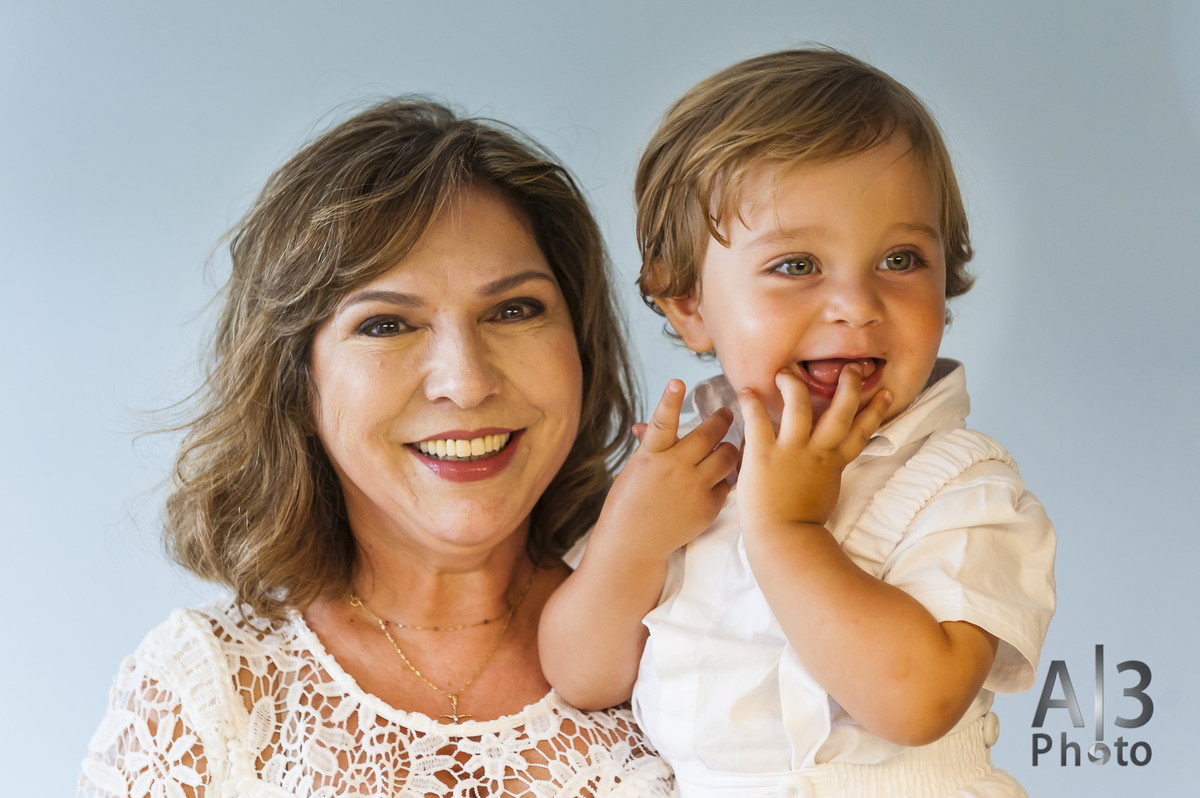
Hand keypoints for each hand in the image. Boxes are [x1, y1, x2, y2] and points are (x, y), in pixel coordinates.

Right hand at [596, 379, 737, 562]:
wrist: (634, 544)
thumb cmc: (629, 503)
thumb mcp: (634, 469)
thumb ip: (648, 446)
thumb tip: (644, 425)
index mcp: (651, 455)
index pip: (662, 422)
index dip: (670, 401)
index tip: (677, 381)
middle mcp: (674, 468)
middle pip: (709, 434)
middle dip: (722, 419)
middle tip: (726, 413)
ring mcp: (693, 487)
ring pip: (728, 455)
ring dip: (731, 447)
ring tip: (729, 445)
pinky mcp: (708, 507)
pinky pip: (727, 483)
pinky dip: (725, 478)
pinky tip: (720, 479)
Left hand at [736, 365, 891, 528]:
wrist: (784, 540)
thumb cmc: (801, 526)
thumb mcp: (823, 495)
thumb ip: (823, 473)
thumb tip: (820, 464)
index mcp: (832, 463)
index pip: (860, 433)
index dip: (875, 412)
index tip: (887, 393)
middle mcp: (816, 452)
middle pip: (840, 412)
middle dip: (849, 387)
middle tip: (854, 368)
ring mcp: (792, 451)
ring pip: (801, 407)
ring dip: (796, 386)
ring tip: (788, 372)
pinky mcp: (764, 454)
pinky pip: (759, 421)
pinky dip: (752, 404)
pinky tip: (746, 390)